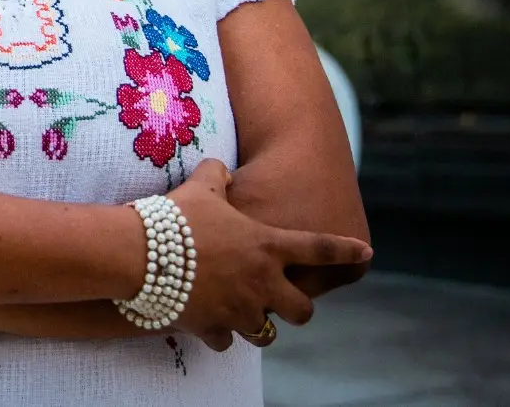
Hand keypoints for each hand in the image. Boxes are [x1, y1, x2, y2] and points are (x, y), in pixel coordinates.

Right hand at [165, 160, 371, 351]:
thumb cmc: (176, 216)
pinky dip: (219, 332)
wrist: (143, 253)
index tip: (366, 254)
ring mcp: (240, 309)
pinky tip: (207, 320)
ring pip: (265, 333)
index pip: (320, 248)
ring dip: (255, 323)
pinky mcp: (215, 328)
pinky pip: (225, 341)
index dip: (346, 251)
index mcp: (267, 247)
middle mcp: (263, 283)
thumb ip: (216, 176)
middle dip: (296, 308)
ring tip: (241, 312)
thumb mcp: (200, 187)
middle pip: (302, 311)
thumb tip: (218, 168)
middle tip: (282, 299)